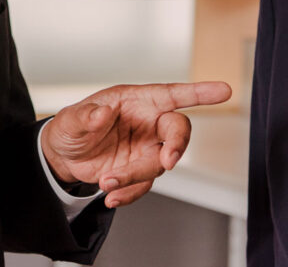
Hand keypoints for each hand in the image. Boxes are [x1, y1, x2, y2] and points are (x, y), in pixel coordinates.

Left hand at [42, 81, 231, 208]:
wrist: (63, 156)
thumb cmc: (74, 126)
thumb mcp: (72, 119)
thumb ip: (87, 116)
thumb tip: (102, 113)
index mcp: (138, 101)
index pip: (174, 94)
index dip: (200, 92)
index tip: (224, 90)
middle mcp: (149, 124)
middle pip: (178, 131)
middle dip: (177, 146)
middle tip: (167, 161)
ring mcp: (147, 149)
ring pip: (159, 164)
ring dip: (135, 176)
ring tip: (107, 182)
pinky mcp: (139, 172)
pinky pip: (144, 186)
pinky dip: (129, 193)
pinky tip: (111, 196)